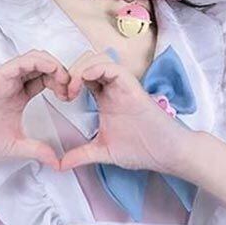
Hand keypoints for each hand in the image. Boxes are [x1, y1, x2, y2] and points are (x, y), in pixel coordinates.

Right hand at [0, 50, 69, 169]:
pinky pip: (22, 61)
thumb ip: (38, 151)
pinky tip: (52, 72)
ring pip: (36, 58)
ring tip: (64, 82)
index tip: (70, 99)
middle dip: (62, 74)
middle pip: (44, 66)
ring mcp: (5, 78)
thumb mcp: (17, 147)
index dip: (62, 85)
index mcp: (19, 96)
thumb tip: (57, 163)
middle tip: (70, 91)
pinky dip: (40, 61)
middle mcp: (13, 83)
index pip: (45, 79)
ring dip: (54, 66)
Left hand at [60, 52, 188, 173]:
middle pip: (86, 62)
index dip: (67, 82)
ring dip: (80, 69)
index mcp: (104, 98)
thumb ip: (81, 155)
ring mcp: (122, 85)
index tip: (60, 99)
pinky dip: (95, 68)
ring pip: (97, 59)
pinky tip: (84, 81)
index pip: (82, 77)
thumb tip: (60, 165)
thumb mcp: (102, 151)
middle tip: (63, 93)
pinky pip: (111, 67)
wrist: (165, 153)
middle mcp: (112, 88)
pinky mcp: (131, 86)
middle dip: (70, 72)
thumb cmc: (141, 149)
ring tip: (72, 89)